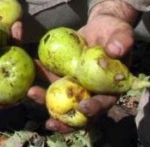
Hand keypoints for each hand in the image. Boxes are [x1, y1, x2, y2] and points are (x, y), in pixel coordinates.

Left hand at [27, 0, 138, 132]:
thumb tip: (116, 49)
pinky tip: (28, 73)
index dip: (94, 108)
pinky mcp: (63, 76)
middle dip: (64, 120)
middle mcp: (92, 90)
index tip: (82, 107)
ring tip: (31, 93)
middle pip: (79, 111)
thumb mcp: (120, 33)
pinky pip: (50, 80)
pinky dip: (39, 78)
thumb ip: (121, 42)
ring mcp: (76, 85)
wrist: (99, 25)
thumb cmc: (115, 30)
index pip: (104, 102)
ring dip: (45, 100)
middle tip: (50, 122)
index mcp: (111, 87)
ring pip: (60, 99)